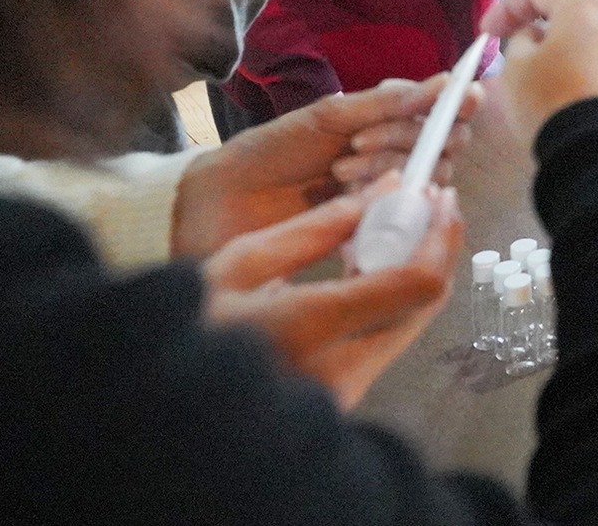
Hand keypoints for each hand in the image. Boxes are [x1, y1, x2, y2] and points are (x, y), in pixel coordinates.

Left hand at [171, 76, 481, 259]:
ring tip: (338, 171)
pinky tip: (343, 196)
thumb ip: (387, 103)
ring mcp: (389, 191)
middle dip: (408, 139)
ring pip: (425, 177)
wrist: (226, 203)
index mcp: (387, 118)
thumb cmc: (274, 149)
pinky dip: (380, 199)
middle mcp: (396, 153)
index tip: (462, 100)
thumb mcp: (329, 117)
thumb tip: (446, 81)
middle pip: (444, 144)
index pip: (443, 110)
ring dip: (386, 168)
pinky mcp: (377, 225)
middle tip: (357, 143)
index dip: (456, 104)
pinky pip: (404, 211)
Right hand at [202, 174, 461, 409]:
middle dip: (434, 249)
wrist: (158, 406)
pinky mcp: (340, 399)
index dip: (439, 236)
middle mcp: (338, 372)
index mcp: (308, 330)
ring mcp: (342, 393)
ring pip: (406, 324)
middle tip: (426, 207)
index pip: (413, 283)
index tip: (438, 199)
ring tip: (396, 228)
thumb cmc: (182, 328)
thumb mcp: (236, 265)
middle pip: (422, 304)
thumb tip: (383, 191)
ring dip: (413, 272)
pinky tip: (367, 269)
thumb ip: (315, 228)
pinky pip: (382, 342)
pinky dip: (388, 301)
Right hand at [483, 0, 597, 138]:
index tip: (491, 31)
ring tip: (573, 63)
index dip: (510, 5)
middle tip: (547, 30)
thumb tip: (535, 35)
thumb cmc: (556, 108)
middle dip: (570, 2)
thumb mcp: (516, 73)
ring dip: (596, 35)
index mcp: (586, 5)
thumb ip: (521, 42)